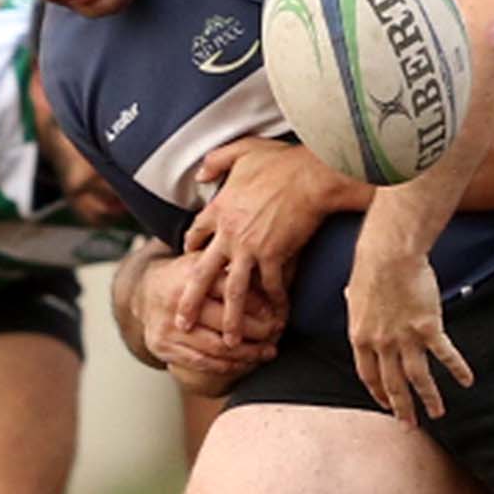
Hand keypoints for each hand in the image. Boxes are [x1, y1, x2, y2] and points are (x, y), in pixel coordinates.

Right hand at [135, 251, 282, 381]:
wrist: (143, 291)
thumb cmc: (185, 276)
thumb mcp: (203, 261)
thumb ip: (229, 267)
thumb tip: (268, 278)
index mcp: (189, 275)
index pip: (230, 291)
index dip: (257, 304)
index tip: (277, 312)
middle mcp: (176, 301)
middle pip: (225, 321)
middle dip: (257, 331)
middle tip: (277, 333)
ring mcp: (168, 327)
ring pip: (216, 346)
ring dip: (247, 353)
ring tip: (267, 352)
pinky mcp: (163, 346)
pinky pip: (201, 362)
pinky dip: (226, 365)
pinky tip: (244, 364)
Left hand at [186, 139, 362, 336]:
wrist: (312, 175)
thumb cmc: (282, 161)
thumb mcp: (243, 151)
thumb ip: (218, 161)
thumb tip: (200, 173)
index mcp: (219, 210)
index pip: (196, 235)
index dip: (192, 249)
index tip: (190, 264)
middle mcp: (229, 233)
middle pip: (202, 274)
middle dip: (190, 301)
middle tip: (181, 323)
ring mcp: (250, 247)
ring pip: (234, 291)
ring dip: (231, 319)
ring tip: (228, 342)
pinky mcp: (274, 255)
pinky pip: (271, 285)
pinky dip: (275, 302)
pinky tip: (277, 318)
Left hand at [345, 221, 471, 427]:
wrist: (389, 256)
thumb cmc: (370, 268)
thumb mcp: (355, 292)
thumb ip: (356, 305)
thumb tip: (350, 298)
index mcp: (361, 338)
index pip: (369, 376)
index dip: (378, 392)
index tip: (386, 403)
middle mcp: (382, 345)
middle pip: (393, 384)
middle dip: (402, 407)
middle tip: (409, 424)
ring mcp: (405, 338)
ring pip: (418, 378)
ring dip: (429, 398)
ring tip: (438, 413)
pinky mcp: (428, 328)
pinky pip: (445, 355)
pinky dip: (457, 369)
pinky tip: (467, 381)